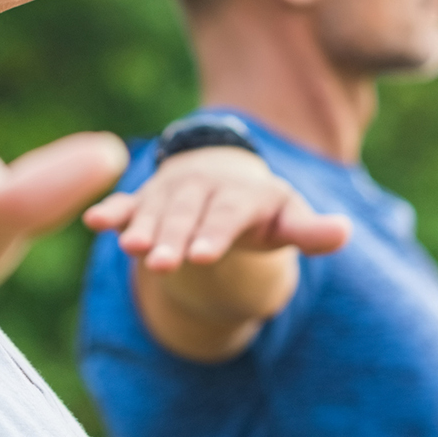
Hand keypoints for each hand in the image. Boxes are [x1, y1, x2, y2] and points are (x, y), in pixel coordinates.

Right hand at [82, 146, 349, 271]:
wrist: (224, 175)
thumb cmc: (261, 209)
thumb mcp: (288, 217)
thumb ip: (310, 230)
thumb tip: (344, 232)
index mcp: (240, 195)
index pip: (227, 215)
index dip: (215, 233)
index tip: (205, 254)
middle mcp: (202, 189)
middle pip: (186, 216)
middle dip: (173, 239)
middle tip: (162, 263)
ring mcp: (171, 192)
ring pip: (154, 211)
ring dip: (140, 228)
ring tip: (130, 248)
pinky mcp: (145, 199)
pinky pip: (127, 203)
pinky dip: (111, 210)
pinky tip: (93, 221)